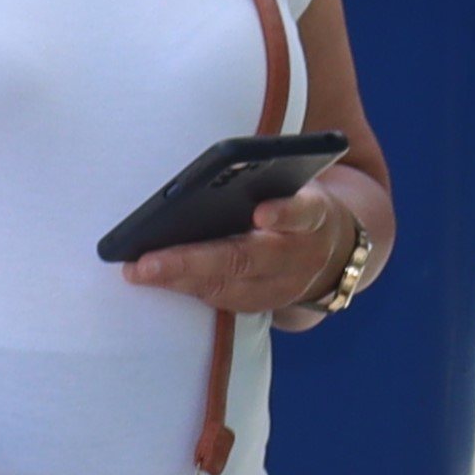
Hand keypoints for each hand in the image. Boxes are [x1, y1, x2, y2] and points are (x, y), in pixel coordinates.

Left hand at [124, 186, 363, 320]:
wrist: (335, 256)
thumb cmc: (300, 207)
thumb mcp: (300, 187)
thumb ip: (270, 181)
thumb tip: (218, 168)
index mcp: (315, 216)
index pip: (304, 212)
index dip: (284, 213)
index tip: (261, 211)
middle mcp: (300, 257)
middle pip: (248, 259)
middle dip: (194, 261)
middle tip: (147, 261)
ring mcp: (283, 288)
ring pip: (230, 288)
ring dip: (181, 280)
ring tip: (139, 270)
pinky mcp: (266, 306)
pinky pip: (225, 302)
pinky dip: (190, 290)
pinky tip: (156, 279)